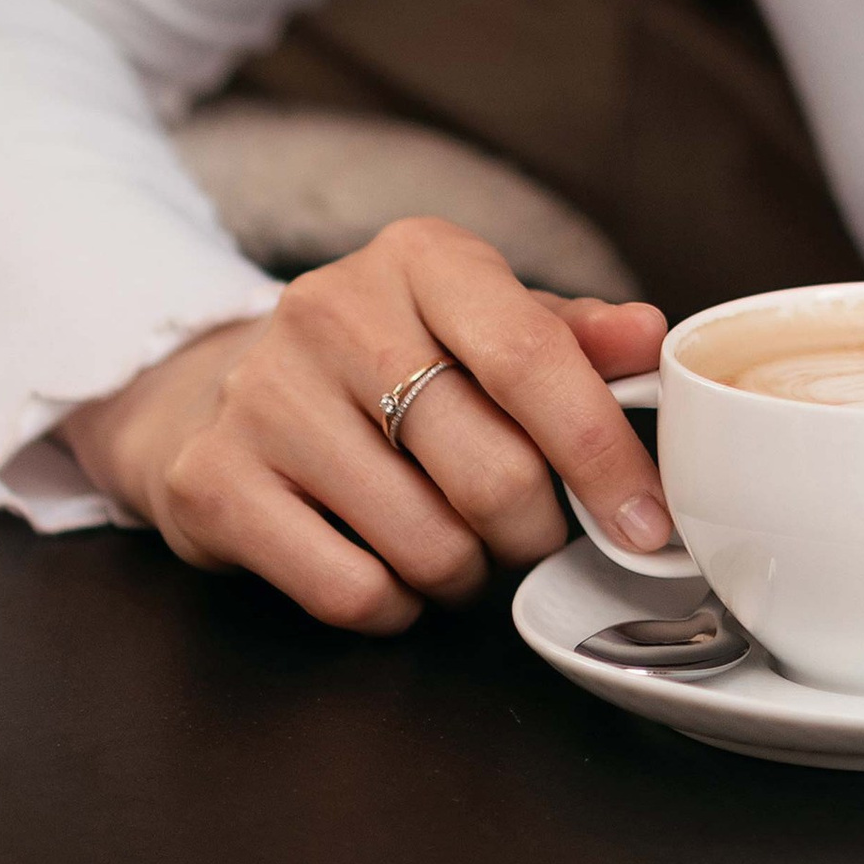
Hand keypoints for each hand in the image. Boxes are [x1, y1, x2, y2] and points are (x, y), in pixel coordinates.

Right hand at [62, 219, 670, 634]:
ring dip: (467, 574)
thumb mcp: (480, 320)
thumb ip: (571, 335)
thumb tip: (651, 337)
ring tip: (461, 548)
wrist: (220, 385)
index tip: (647, 524)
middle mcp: (334, 311)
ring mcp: (263, 396)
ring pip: (424, 543)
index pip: (531, 357)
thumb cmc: (388, 357)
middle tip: (533, 535)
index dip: (602, 453)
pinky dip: (396, 606)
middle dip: (535, 532)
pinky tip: (394, 573)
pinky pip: (348, 589)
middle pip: (488, 471)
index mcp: (421, 257)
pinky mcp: (213, 481)